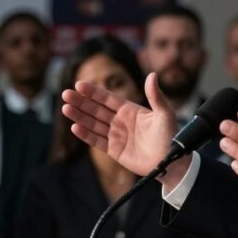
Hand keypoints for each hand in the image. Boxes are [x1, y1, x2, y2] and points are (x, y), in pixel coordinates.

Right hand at [62, 73, 179, 180]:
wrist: (171, 162)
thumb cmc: (171, 136)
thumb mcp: (165, 114)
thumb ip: (156, 96)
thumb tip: (153, 75)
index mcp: (130, 110)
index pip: (107, 98)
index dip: (94, 92)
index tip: (79, 84)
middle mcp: (120, 121)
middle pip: (96, 109)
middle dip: (81, 102)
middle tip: (66, 94)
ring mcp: (116, 135)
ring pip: (93, 124)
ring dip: (79, 116)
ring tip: (65, 108)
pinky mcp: (115, 150)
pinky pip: (97, 141)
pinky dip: (86, 135)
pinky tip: (75, 127)